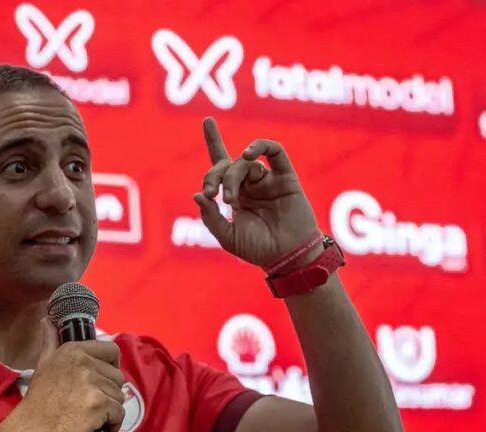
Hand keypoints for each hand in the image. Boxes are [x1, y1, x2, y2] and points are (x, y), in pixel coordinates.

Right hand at [13, 319, 125, 431]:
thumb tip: (47, 321)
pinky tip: (98, 428)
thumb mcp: (43, 365)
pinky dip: (113, 424)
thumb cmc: (38, 402)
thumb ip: (50, 342)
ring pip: (119, 396)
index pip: (112, 351)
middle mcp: (85, 363)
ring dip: (110, 410)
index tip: (102, 381)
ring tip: (91, 417)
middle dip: (109, 393)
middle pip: (118, 377)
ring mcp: (93, 383)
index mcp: (74, 350)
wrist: (31, 431)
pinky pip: (119, 414)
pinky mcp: (99, 404)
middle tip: (90, 404)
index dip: (111, 367)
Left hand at [194, 117, 320, 267]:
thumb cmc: (259, 250)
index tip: (208, 120)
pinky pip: (275, 152)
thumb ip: (211, 217)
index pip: (221, 164)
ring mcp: (268, 180)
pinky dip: (261, 146)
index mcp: (236, 196)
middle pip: (227, 166)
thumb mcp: (227, 236)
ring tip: (230, 198)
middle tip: (211, 194)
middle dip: (214, 176)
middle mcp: (250, 184)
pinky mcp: (286, 178)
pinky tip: (247, 155)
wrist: (288, 257)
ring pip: (245, 163)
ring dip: (233, 176)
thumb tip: (197, 195)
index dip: (215, 140)